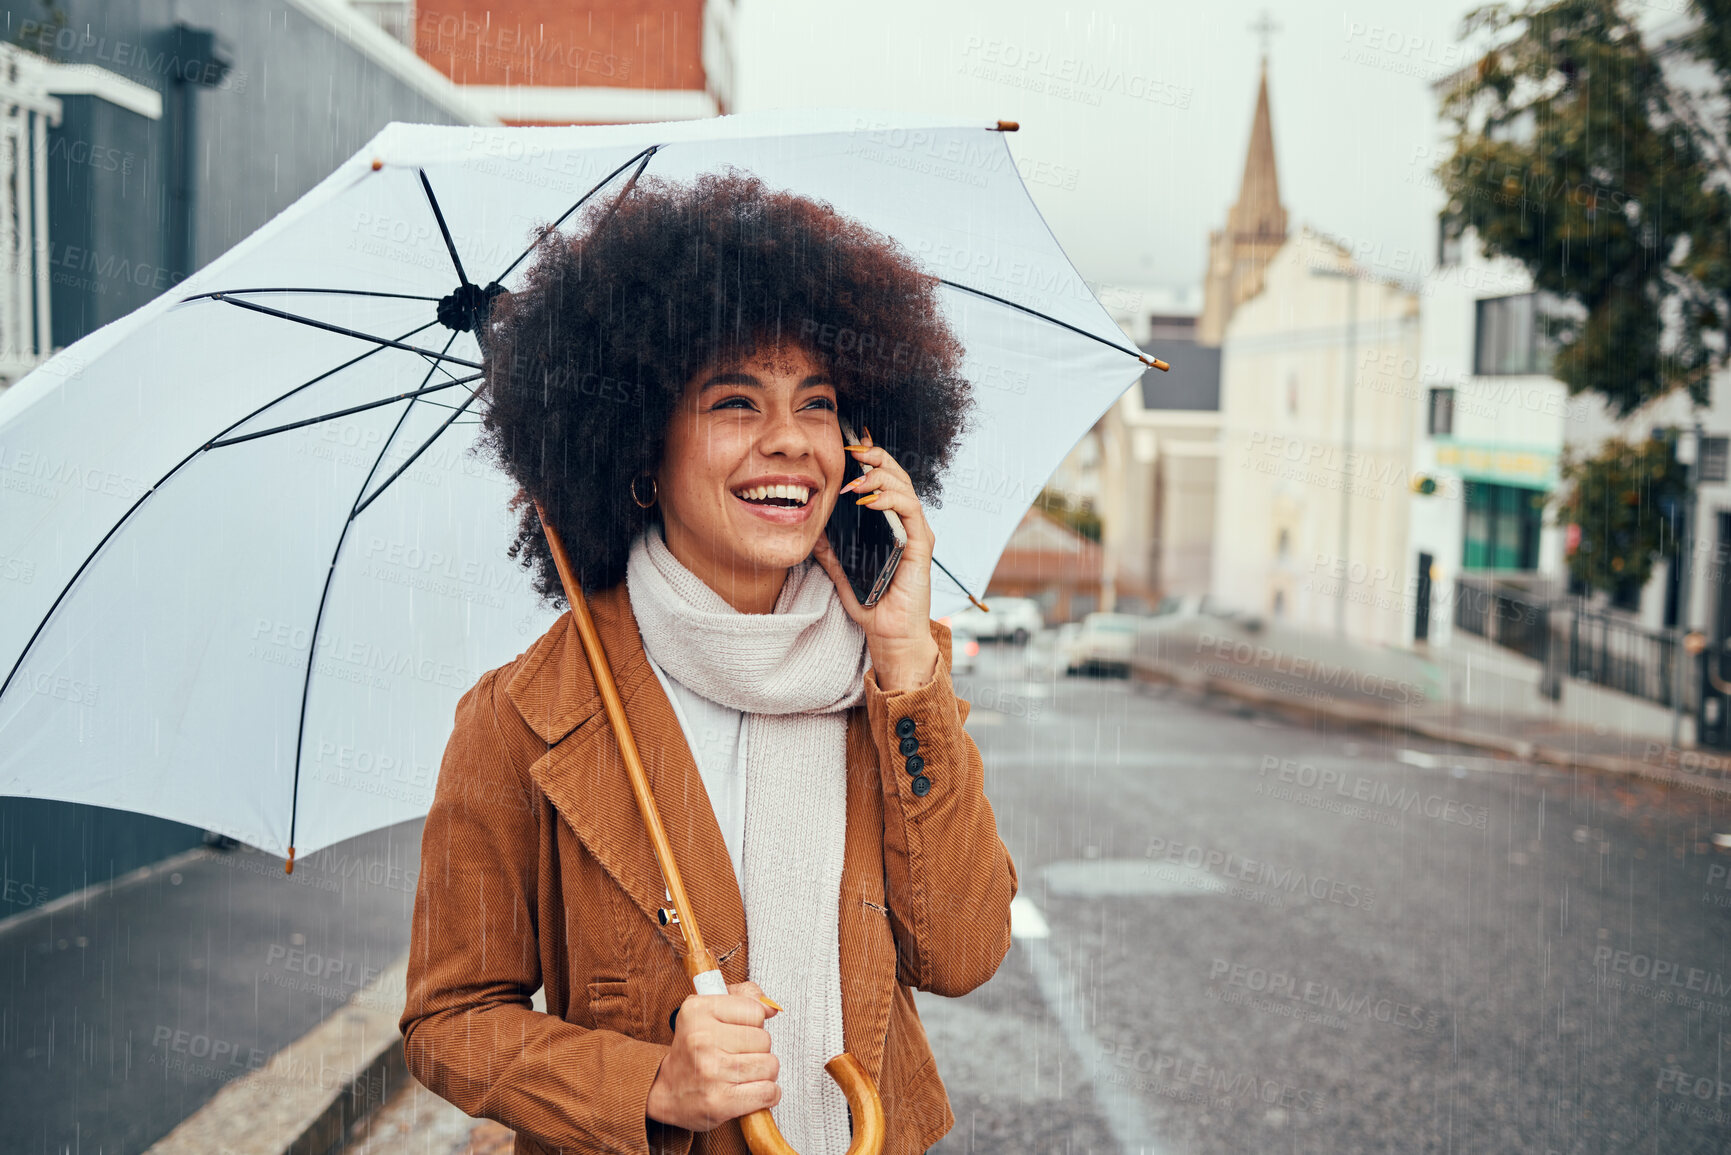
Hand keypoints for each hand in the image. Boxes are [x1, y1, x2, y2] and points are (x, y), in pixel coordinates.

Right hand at [646, 980, 780, 1131]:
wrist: (668, 1093)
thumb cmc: (694, 1049)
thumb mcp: (708, 1010)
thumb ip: (743, 997)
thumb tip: (772, 1008)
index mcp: (697, 1011)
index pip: (755, 1010)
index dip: (753, 1023)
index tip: (738, 1032)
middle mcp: (702, 1039)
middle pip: (765, 1039)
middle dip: (759, 1050)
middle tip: (738, 1056)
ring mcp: (712, 1072)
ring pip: (770, 1065)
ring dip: (763, 1073)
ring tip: (743, 1074)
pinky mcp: (721, 1102)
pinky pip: (768, 1092)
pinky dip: (768, 1094)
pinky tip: (751, 1091)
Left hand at [812, 428, 940, 691]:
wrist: (890, 635)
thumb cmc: (873, 605)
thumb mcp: (843, 572)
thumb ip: (832, 552)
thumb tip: (813, 531)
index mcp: (892, 525)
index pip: (884, 482)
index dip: (870, 461)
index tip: (848, 449)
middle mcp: (907, 525)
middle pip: (897, 477)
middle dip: (876, 458)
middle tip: (852, 450)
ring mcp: (916, 534)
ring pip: (904, 488)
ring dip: (879, 478)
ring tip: (855, 480)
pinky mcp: (920, 546)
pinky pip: (909, 513)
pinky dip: (890, 500)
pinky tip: (869, 499)